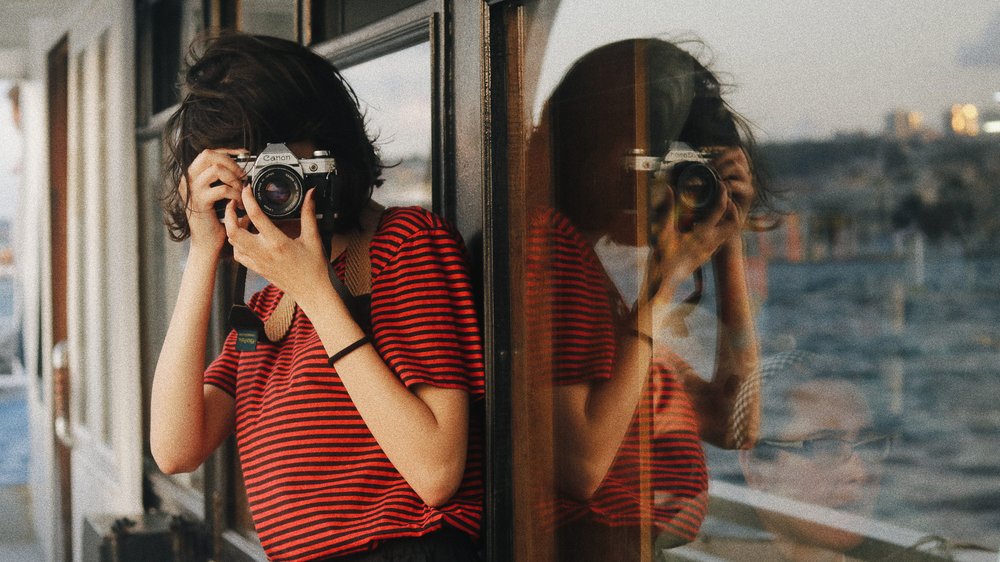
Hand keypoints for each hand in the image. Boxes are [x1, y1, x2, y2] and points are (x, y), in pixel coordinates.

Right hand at [180, 148, 247, 253]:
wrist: (207, 243)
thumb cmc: (215, 221)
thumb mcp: (218, 196)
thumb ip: (224, 180)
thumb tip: (243, 169)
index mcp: (191, 176)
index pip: (208, 153)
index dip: (227, 150)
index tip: (244, 154)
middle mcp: (187, 180)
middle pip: (208, 155)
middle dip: (231, 162)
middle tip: (242, 176)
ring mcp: (191, 190)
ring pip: (216, 169)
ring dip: (234, 179)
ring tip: (240, 192)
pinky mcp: (199, 201)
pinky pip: (222, 189)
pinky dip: (235, 194)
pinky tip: (238, 204)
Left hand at [223, 186, 330, 302]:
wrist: (313, 292)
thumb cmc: (314, 268)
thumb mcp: (313, 238)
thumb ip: (309, 213)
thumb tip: (310, 195)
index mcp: (277, 243)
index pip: (256, 216)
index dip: (248, 199)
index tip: (247, 189)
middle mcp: (264, 252)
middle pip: (233, 231)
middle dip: (230, 214)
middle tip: (235, 204)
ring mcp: (258, 262)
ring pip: (233, 243)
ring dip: (233, 228)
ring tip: (242, 219)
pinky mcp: (258, 269)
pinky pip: (239, 255)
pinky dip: (236, 244)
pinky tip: (245, 238)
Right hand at [642, 152, 749, 304]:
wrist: (663, 283)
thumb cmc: (661, 258)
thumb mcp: (663, 231)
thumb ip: (668, 209)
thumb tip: (669, 188)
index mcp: (702, 234)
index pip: (720, 209)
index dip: (722, 193)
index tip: (720, 183)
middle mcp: (711, 243)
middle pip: (735, 222)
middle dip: (733, 207)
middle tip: (723, 197)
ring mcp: (711, 251)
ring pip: (730, 232)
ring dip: (728, 219)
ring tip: (717, 209)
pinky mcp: (707, 256)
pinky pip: (722, 240)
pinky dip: (720, 228)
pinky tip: (707, 223)